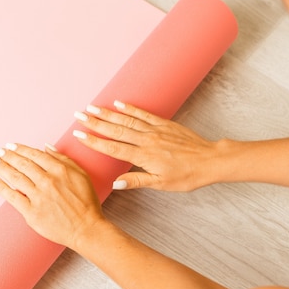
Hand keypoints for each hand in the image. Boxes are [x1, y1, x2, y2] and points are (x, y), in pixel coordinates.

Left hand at [0, 143, 106, 250]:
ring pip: (15, 177)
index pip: (35, 155)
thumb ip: (64, 159)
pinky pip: (12, 196)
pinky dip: (0, 187)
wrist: (86, 229)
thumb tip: (47, 147)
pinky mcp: (31, 212)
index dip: (20, 149)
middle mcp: (47, 181)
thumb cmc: (86, 203)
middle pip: (22, 164)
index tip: (10, 146)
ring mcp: (38, 197)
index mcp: (59, 170)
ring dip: (1, 166)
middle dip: (7, 155)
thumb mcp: (81, 175)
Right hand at [73, 101, 219, 191]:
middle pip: (115, 130)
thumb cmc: (187, 175)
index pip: (113, 148)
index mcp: (144, 157)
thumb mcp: (162, 184)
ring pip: (126, 120)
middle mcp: (147, 140)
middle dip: (95, 123)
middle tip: (78, 115)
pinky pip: (143, 114)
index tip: (79, 135)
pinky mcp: (164, 124)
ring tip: (91, 107)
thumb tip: (116, 183)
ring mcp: (155, 130)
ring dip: (108, 113)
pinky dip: (130, 108)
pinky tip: (118, 103)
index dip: (94, 141)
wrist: (210, 160)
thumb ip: (137, 181)